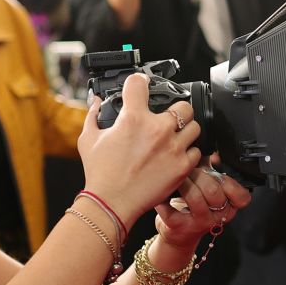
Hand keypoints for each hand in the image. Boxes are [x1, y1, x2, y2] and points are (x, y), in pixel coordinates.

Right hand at [79, 74, 200, 228]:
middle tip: (168, 118)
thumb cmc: (100, 173)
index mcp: (133, 118)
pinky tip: (177, 155)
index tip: (140, 86)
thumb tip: (97, 102)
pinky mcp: (182, 166)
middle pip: (182, 105)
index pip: (139, 83)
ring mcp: (172, 148)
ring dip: (186, 130)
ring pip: (194, 127)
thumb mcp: (88, 139)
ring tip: (175, 137)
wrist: (112, 202)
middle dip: (175, 109)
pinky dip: (189, 152)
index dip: (138, 82)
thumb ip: (93, 115)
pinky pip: (196, 151)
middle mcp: (157, 129)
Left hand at [153, 165, 251, 246]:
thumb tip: (213, 153)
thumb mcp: (210, 191)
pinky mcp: (179, 226)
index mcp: (230, 207)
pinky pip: (171, 205)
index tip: (216, 173)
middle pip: (213, 190)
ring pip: (194, 196)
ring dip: (184, 180)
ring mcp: (198, 223)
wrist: (179, 233)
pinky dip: (166, 193)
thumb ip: (214, 172)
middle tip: (190, 168)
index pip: (241, 196)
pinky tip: (166, 187)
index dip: (229, 182)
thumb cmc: (196, 207)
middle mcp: (217, 217)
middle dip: (199, 173)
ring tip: (178, 175)